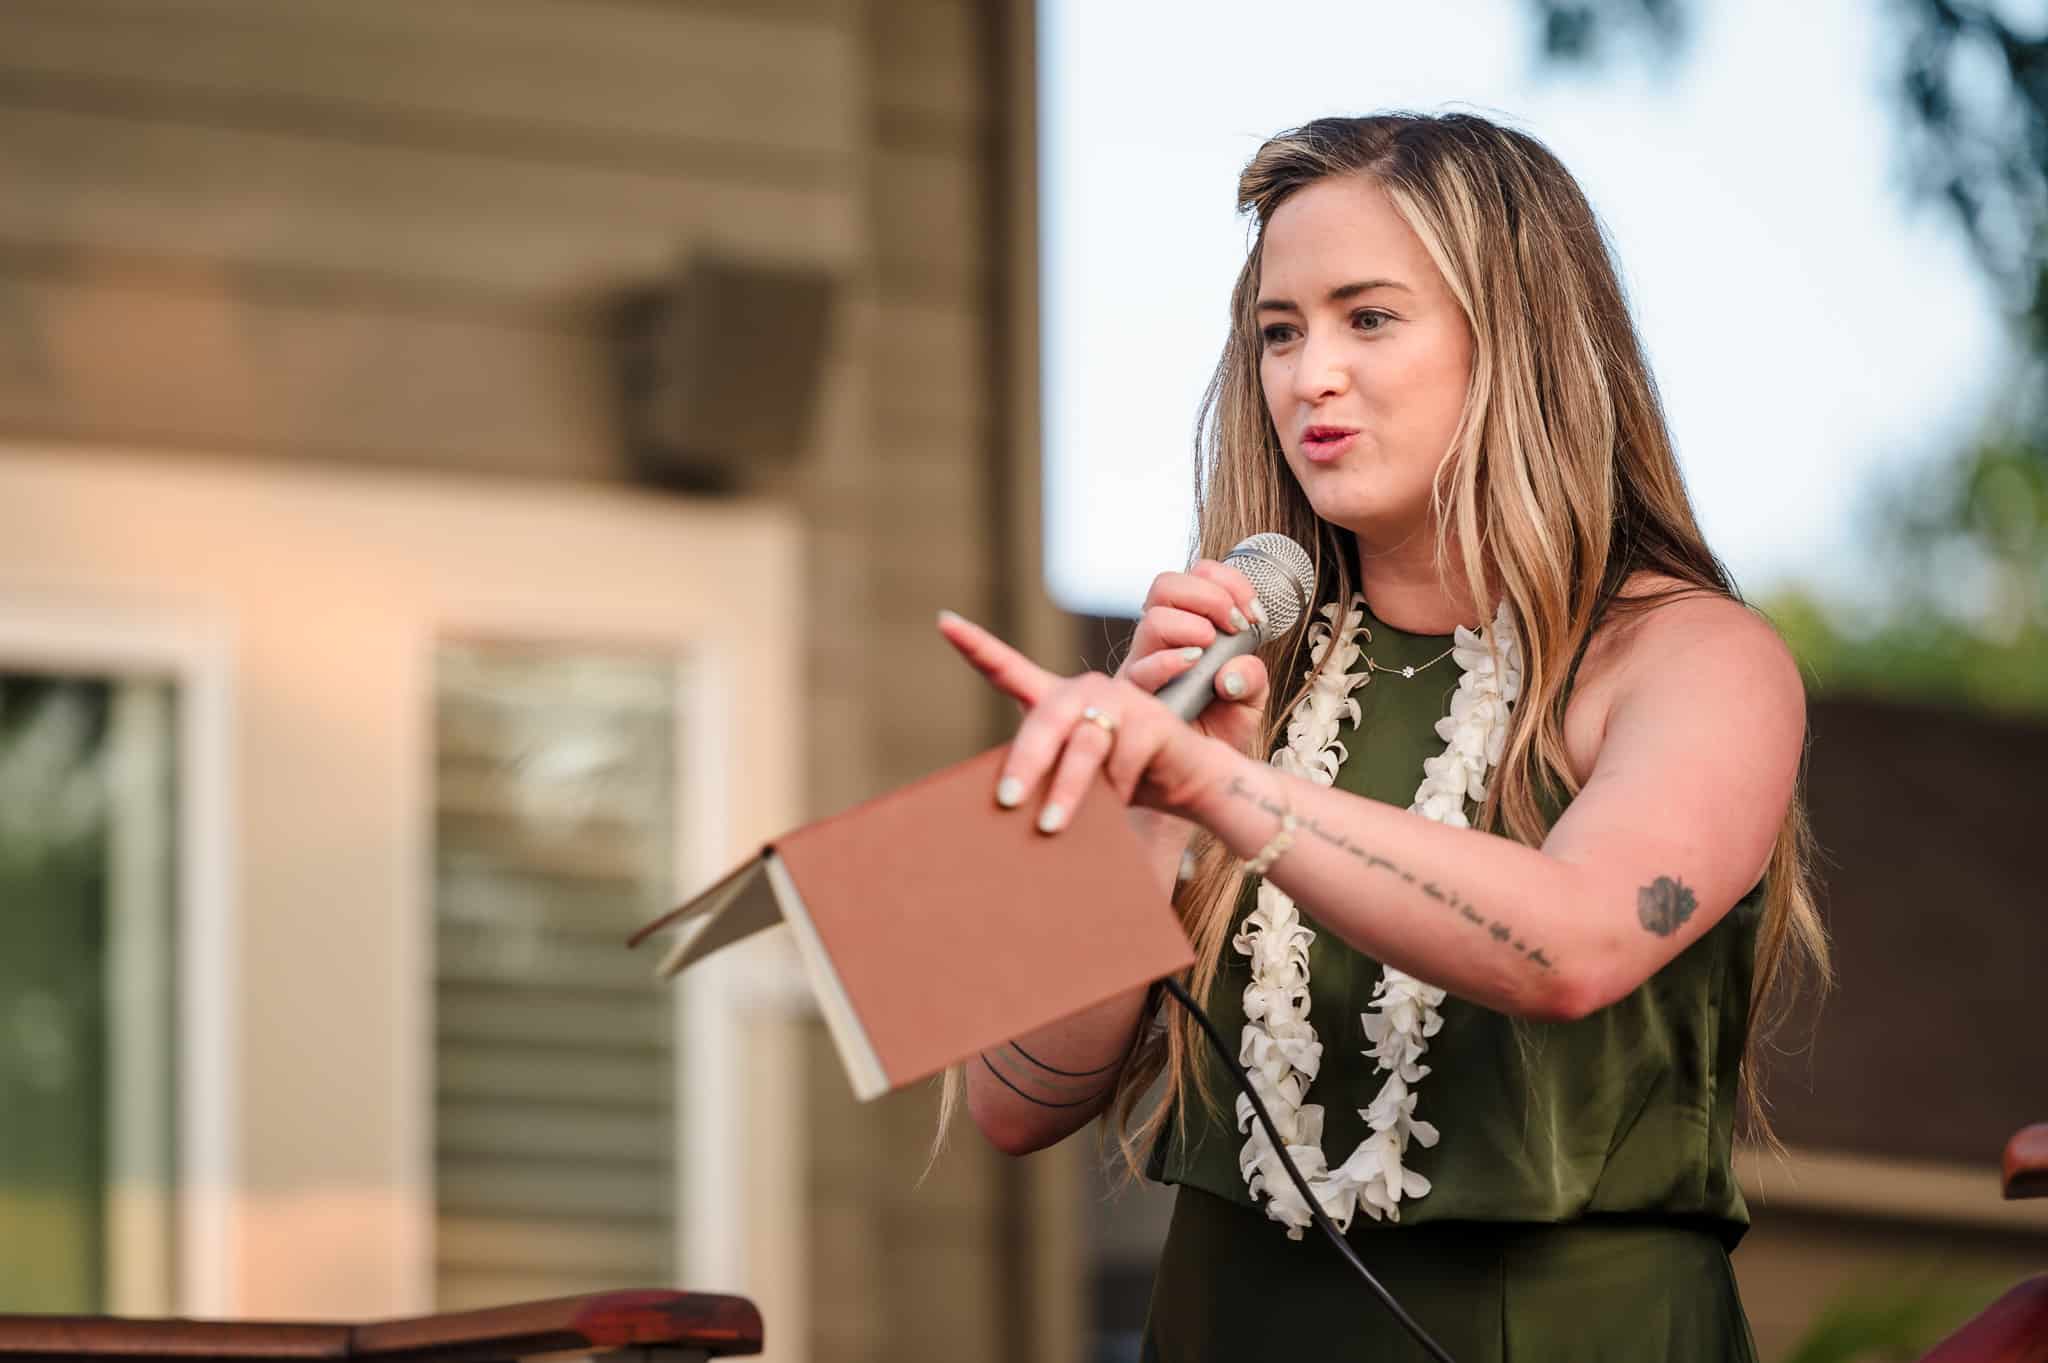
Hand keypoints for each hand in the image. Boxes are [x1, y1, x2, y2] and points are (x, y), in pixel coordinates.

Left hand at [936, 609, 1246, 832]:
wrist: (1188, 784)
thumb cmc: (1122, 783)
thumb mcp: (1074, 780)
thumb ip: (1046, 780)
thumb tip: (1006, 811)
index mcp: (1056, 701)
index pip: (1009, 669)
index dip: (976, 645)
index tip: (944, 622)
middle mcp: (1085, 691)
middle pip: (1045, 719)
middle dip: (1026, 763)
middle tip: (1007, 801)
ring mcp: (1120, 700)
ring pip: (1083, 746)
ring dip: (1066, 791)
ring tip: (1050, 827)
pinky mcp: (1152, 721)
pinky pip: (1121, 762)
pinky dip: (1115, 792)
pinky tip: (1118, 806)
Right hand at [1115, 559, 1273, 756]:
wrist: (1198, 773)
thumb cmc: (1218, 729)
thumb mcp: (1250, 700)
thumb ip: (1253, 677)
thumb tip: (1232, 670)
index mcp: (1189, 624)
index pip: (1197, 576)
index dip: (1228, 582)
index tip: (1253, 614)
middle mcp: (1161, 638)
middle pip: (1166, 584)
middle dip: (1208, 596)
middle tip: (1233, 625)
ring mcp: (1143, 663)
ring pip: (1153, 619)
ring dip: (1190, 626)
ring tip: (1209, 650)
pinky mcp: (1131, 695)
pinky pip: (1140, 668)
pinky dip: (1169, 661)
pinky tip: (1192, 665)